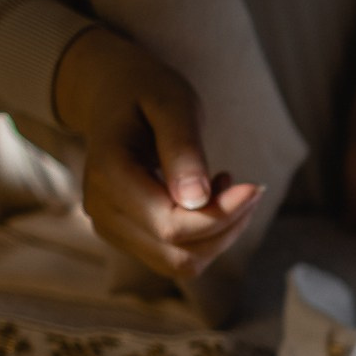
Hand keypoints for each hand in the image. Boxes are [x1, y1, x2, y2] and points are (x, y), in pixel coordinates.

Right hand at [54, 26, 263, 278]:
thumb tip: (196, 201)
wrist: (113, 94)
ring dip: (219, 234)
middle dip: (226, 227)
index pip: (171, 226)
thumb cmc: (147, 92)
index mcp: (108, 173)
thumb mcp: (172, 104)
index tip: (254, 187)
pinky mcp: (127, 235)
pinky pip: (177, 256)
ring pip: (181, 263)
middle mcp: (101, 209)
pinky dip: (206, 236)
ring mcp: (110, 227)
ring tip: (226, 187)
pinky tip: (211, 198)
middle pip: (179, 253)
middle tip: (247, 187)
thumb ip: (183, 149)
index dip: (222, 215)